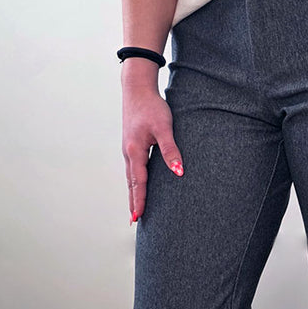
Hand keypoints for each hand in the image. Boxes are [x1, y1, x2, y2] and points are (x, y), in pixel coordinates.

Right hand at [122, 83, 183, 223]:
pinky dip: (134, 181)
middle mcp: (129, 153)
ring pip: (130, 177)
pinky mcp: (132, 145)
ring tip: (135, 208)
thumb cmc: (151, 106)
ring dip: (133, 193)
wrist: (137, 88)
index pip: (138, 182)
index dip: (139, 200)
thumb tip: (179, 172)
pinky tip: (138, 185)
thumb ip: (171, 150)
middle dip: (134, 201)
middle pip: (131, 183)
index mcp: (135, 151)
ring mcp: (129, 149)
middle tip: (134, 220)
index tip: (138, 217)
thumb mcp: (164, 128)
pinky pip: (133, 168)